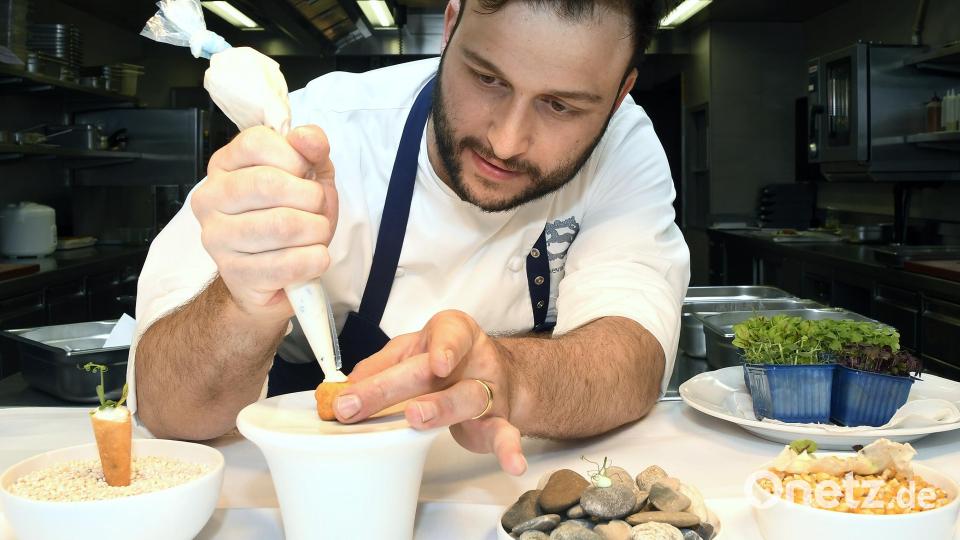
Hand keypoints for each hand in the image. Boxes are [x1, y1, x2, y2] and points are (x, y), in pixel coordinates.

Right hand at [191, 125, 337, 322]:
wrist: (281, 275)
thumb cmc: (293, 218)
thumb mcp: (309, 176)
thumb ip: (312, 149)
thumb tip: (307, 137)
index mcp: (224, 165)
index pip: (256, 142)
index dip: (294, 158)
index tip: (304, 174)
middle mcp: (210, 198)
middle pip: (269, 183)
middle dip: (311, 198)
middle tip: (315, 210)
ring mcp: (217, 238)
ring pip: (282, 225)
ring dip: (316, 231)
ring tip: (315, 235)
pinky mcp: (234, 273)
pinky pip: (287, 264)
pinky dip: (314, 260)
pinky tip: (312, 258)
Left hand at [335, 310, 526, 475]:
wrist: (498, 373)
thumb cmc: (448, 360)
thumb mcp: (413, 350)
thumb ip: (381, 365)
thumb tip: (344, 387)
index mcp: (453, 333)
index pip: (449, 334)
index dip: (444, 347)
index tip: (434, 362)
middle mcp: (473, 359)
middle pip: (434, 373)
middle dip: (390, 388)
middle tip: (354, 404)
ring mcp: (487, 391)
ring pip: (467, 398)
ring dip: (441, 409)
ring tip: (415, 418)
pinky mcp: (496, 421)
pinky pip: (504, 434)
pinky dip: (509, 449)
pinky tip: (513, 464)